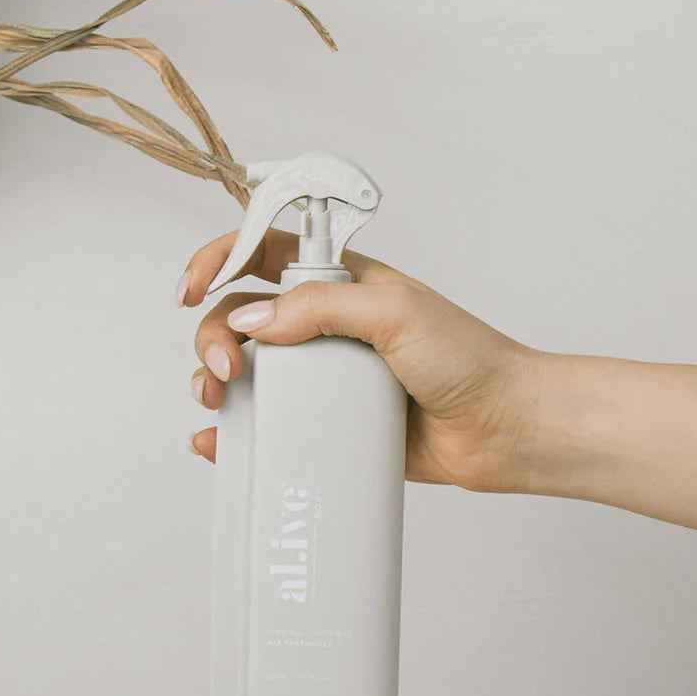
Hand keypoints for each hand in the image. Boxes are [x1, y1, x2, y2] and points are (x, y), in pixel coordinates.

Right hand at [176, 229, 546, 493]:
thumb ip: (319, 306)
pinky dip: (233, 434)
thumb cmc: (467, 358)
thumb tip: (249, 323)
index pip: (260, 253)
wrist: (504, 428)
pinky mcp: (326, 423)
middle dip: (211, 336)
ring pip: (245, 371)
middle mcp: (322, 326)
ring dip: (214, 382)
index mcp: (337, 283)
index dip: (218, 260)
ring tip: (216, 402)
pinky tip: (217, 442)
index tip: (192, 288)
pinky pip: (268, 424)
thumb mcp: (393, 312)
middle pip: (239, 318)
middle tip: (221, 368)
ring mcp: (321, 376)